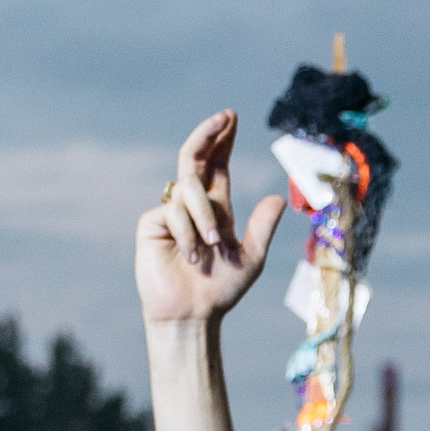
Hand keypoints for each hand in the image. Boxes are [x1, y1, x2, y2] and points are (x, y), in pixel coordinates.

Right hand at [138, 110, 286, 328]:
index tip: (231, 118)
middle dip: (209, 134)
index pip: (217, 165)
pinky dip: (189, 233)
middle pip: (196, 158)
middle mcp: (191, 205)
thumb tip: (277, 198)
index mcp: (214, 209)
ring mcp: (170, 212)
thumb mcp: (251, 258)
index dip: (222, 141)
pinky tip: (191, 256)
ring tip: (213, 247)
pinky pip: (174, 211)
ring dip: (205, 217)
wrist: (193, 314)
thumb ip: (262, 227)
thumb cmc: (220, 291)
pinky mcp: (152, 223)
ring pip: (189, 189)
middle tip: (224, 117)